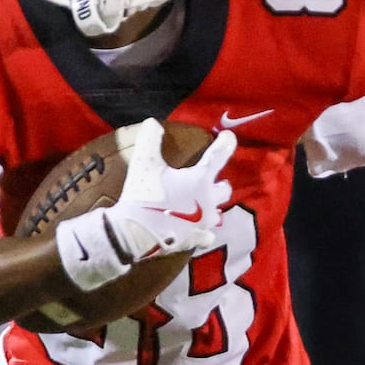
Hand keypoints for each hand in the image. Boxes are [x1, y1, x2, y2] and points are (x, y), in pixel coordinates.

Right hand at [55, 120, 235, 292]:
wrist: (135, 233)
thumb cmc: (144, 195)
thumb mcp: (144, 163)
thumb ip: (150, 140)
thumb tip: (152, 123)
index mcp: (200, 179)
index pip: (218, 156)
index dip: (226, 144)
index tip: (229, 136)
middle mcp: (208, 201)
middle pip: (224, 189)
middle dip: (220, 183)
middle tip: (213, 180)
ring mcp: (203, 224)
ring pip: (217, 213)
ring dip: (213, 207)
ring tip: (206, 205)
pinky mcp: (195, 241)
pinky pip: (206, 236)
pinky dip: (205, 233)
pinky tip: (204, 235)